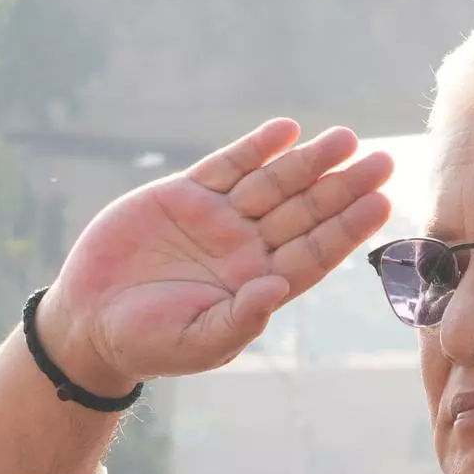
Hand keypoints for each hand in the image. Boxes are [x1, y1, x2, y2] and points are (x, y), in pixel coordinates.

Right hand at [38, 118, 395, 389]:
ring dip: (308, 161)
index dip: (347, 227)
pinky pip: (228, 166)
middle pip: (305, 211)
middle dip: (342, 186)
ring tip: (345, 137)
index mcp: (259, 285)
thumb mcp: (196, 342)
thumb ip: (239, 320)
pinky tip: (286, 130)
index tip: (380, 203)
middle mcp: (247, 248)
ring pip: (274, 183)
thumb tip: (277, 289)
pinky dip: (255, 148)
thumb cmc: (147, 343)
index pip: (315, 252)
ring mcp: (218, 219)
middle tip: (383, 160)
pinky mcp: (185, 196)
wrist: (90, 320)